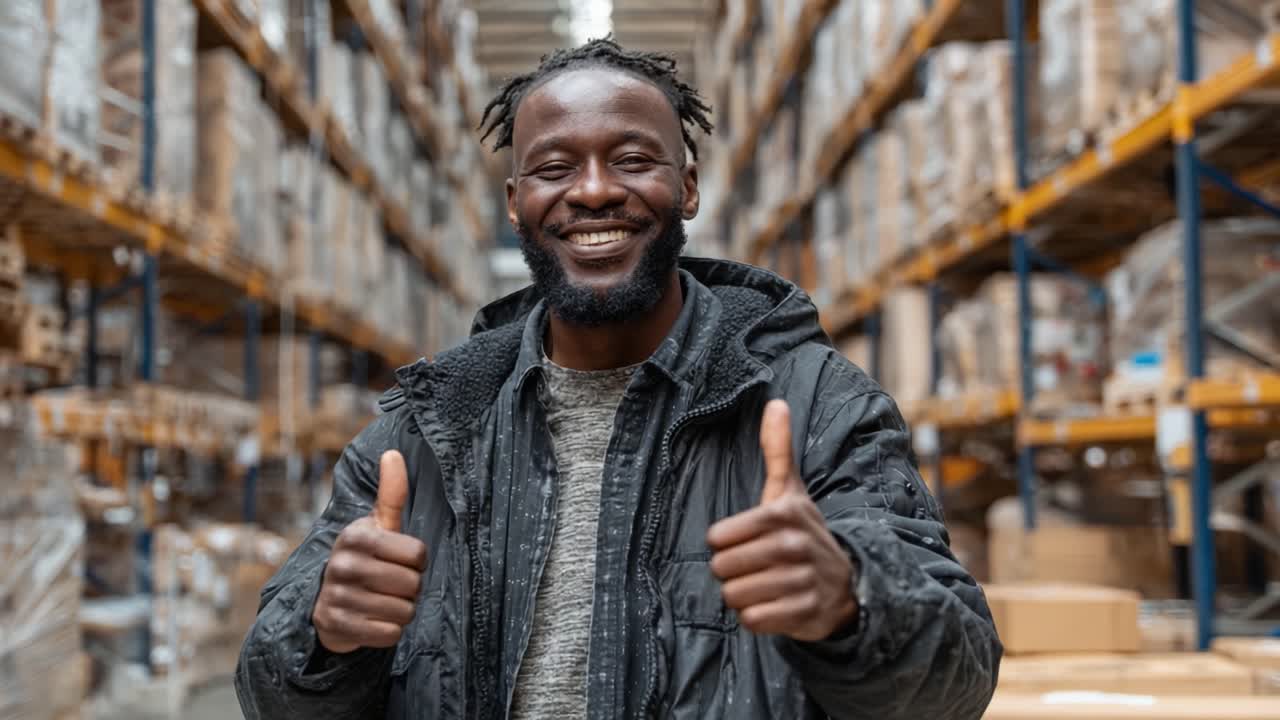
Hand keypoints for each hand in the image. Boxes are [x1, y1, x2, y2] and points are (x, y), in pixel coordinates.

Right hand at [313, 450, 426, 653]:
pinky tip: (373, 619)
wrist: (328, 602)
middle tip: (391, 585)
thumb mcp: (378, 526)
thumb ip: (391, 493)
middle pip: (413, 585)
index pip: (418, 555)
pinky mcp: (335, 626)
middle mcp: (343, 564)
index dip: (417, 561)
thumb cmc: (366, 558)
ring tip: (381, 601)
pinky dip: (388, 631)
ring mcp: (337, 596)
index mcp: (357, 536)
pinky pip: (389, 634)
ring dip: (400, 611)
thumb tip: (393, 452)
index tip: (401, 561)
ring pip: (403, 612)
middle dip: (410, 589)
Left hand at [707, 400, 856, 641]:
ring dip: (744, 595)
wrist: (849, 583)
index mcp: (782, 515)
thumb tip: (775, 402)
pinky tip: (774, 605)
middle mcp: (793, 546)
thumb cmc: (805, 532)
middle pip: (721, 569)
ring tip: (766, 585)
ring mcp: (801, 581)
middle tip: (756, 567)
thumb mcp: (790, 491)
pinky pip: (752, 620)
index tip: (746, 542)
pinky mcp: (804, 614)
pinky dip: (757, 617)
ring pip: (734, 596)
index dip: (724, 543)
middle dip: (732, 572)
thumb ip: (777, 450)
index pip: (716, 538)